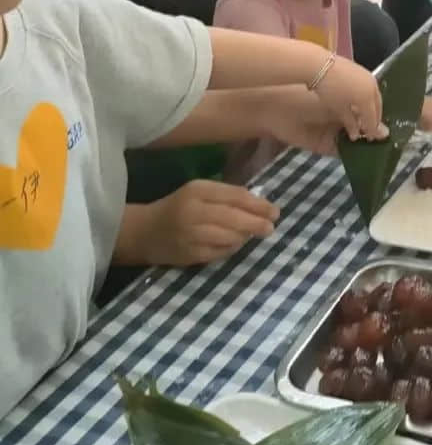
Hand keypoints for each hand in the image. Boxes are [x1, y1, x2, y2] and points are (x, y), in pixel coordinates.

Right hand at [132, 180, 278, 266]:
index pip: (235, 196)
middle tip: (270, 228)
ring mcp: (191, 234)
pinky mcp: (189, 254)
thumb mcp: (199, 192)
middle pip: (234, 218)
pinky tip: (234, 244)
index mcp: (198, 190)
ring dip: (244, 237)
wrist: (144, 232)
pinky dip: (231, 249)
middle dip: (256, 223)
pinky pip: (220, 253)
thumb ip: (226, 196)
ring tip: (250, 235)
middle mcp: (194, 211)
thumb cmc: (179, 207)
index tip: (274, 211)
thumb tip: (259, 206)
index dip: (258, 205)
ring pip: (229, 237)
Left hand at [303, 58, 385, 146]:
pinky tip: (360, 103)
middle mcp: (373, 87)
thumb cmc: (329, 91)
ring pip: (375, 97)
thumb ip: (351, 123)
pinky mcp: (363, 71)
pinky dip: (368, 99)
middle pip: (377, 107)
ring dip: (372, 108)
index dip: (371, 131)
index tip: (370, 139)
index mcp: (368, 98)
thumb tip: (357, 136)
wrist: (320, 65)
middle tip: (370, 130)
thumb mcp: (339, 109)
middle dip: (374, 119)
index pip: (373, 119)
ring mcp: (369, 77)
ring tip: (366, 117)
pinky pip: (370, 89)